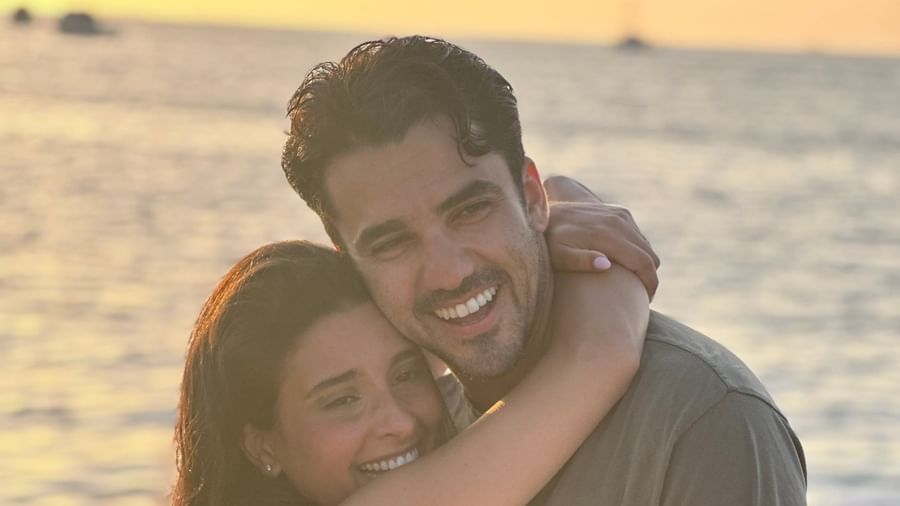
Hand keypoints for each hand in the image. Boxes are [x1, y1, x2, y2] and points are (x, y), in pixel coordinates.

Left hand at [544, 175, 659, 299]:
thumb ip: (580, 260)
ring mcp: (620, 214)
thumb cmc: (549, 241)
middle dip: (650, 277)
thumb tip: (605, 265)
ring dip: (644, 264)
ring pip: (646, 245)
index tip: (646, 300)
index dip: (649, 284)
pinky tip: (624, 264)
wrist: (545, 212)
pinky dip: (637, 251)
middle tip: (640, 297)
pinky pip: (638, 235)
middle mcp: (619, 221)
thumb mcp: (558, 255)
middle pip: (650, 255)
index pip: (643, 262)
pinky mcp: (618, 212)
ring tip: (631, 283)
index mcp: (608, 234)